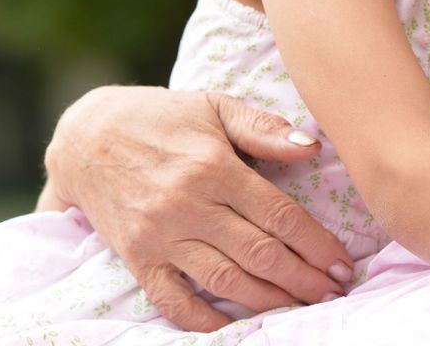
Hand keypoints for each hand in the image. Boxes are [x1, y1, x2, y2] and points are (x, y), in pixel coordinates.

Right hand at [39, 85, 351, 331]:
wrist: (85, 136)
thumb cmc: (161, 117)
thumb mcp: (213, 106)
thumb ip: (263, 128)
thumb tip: (311, 147)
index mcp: (213, 167)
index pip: (278, 214)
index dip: (316, 243)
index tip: (343, 262)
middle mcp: (188, 205)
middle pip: (259, 253)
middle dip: (304, 278)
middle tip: (334, 292)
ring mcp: (160, 236)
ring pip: (225, 281)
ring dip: (269, 300)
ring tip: (301, 307)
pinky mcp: (137, 258)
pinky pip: (174, 301)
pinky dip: (206, 320)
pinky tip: (236, 325)